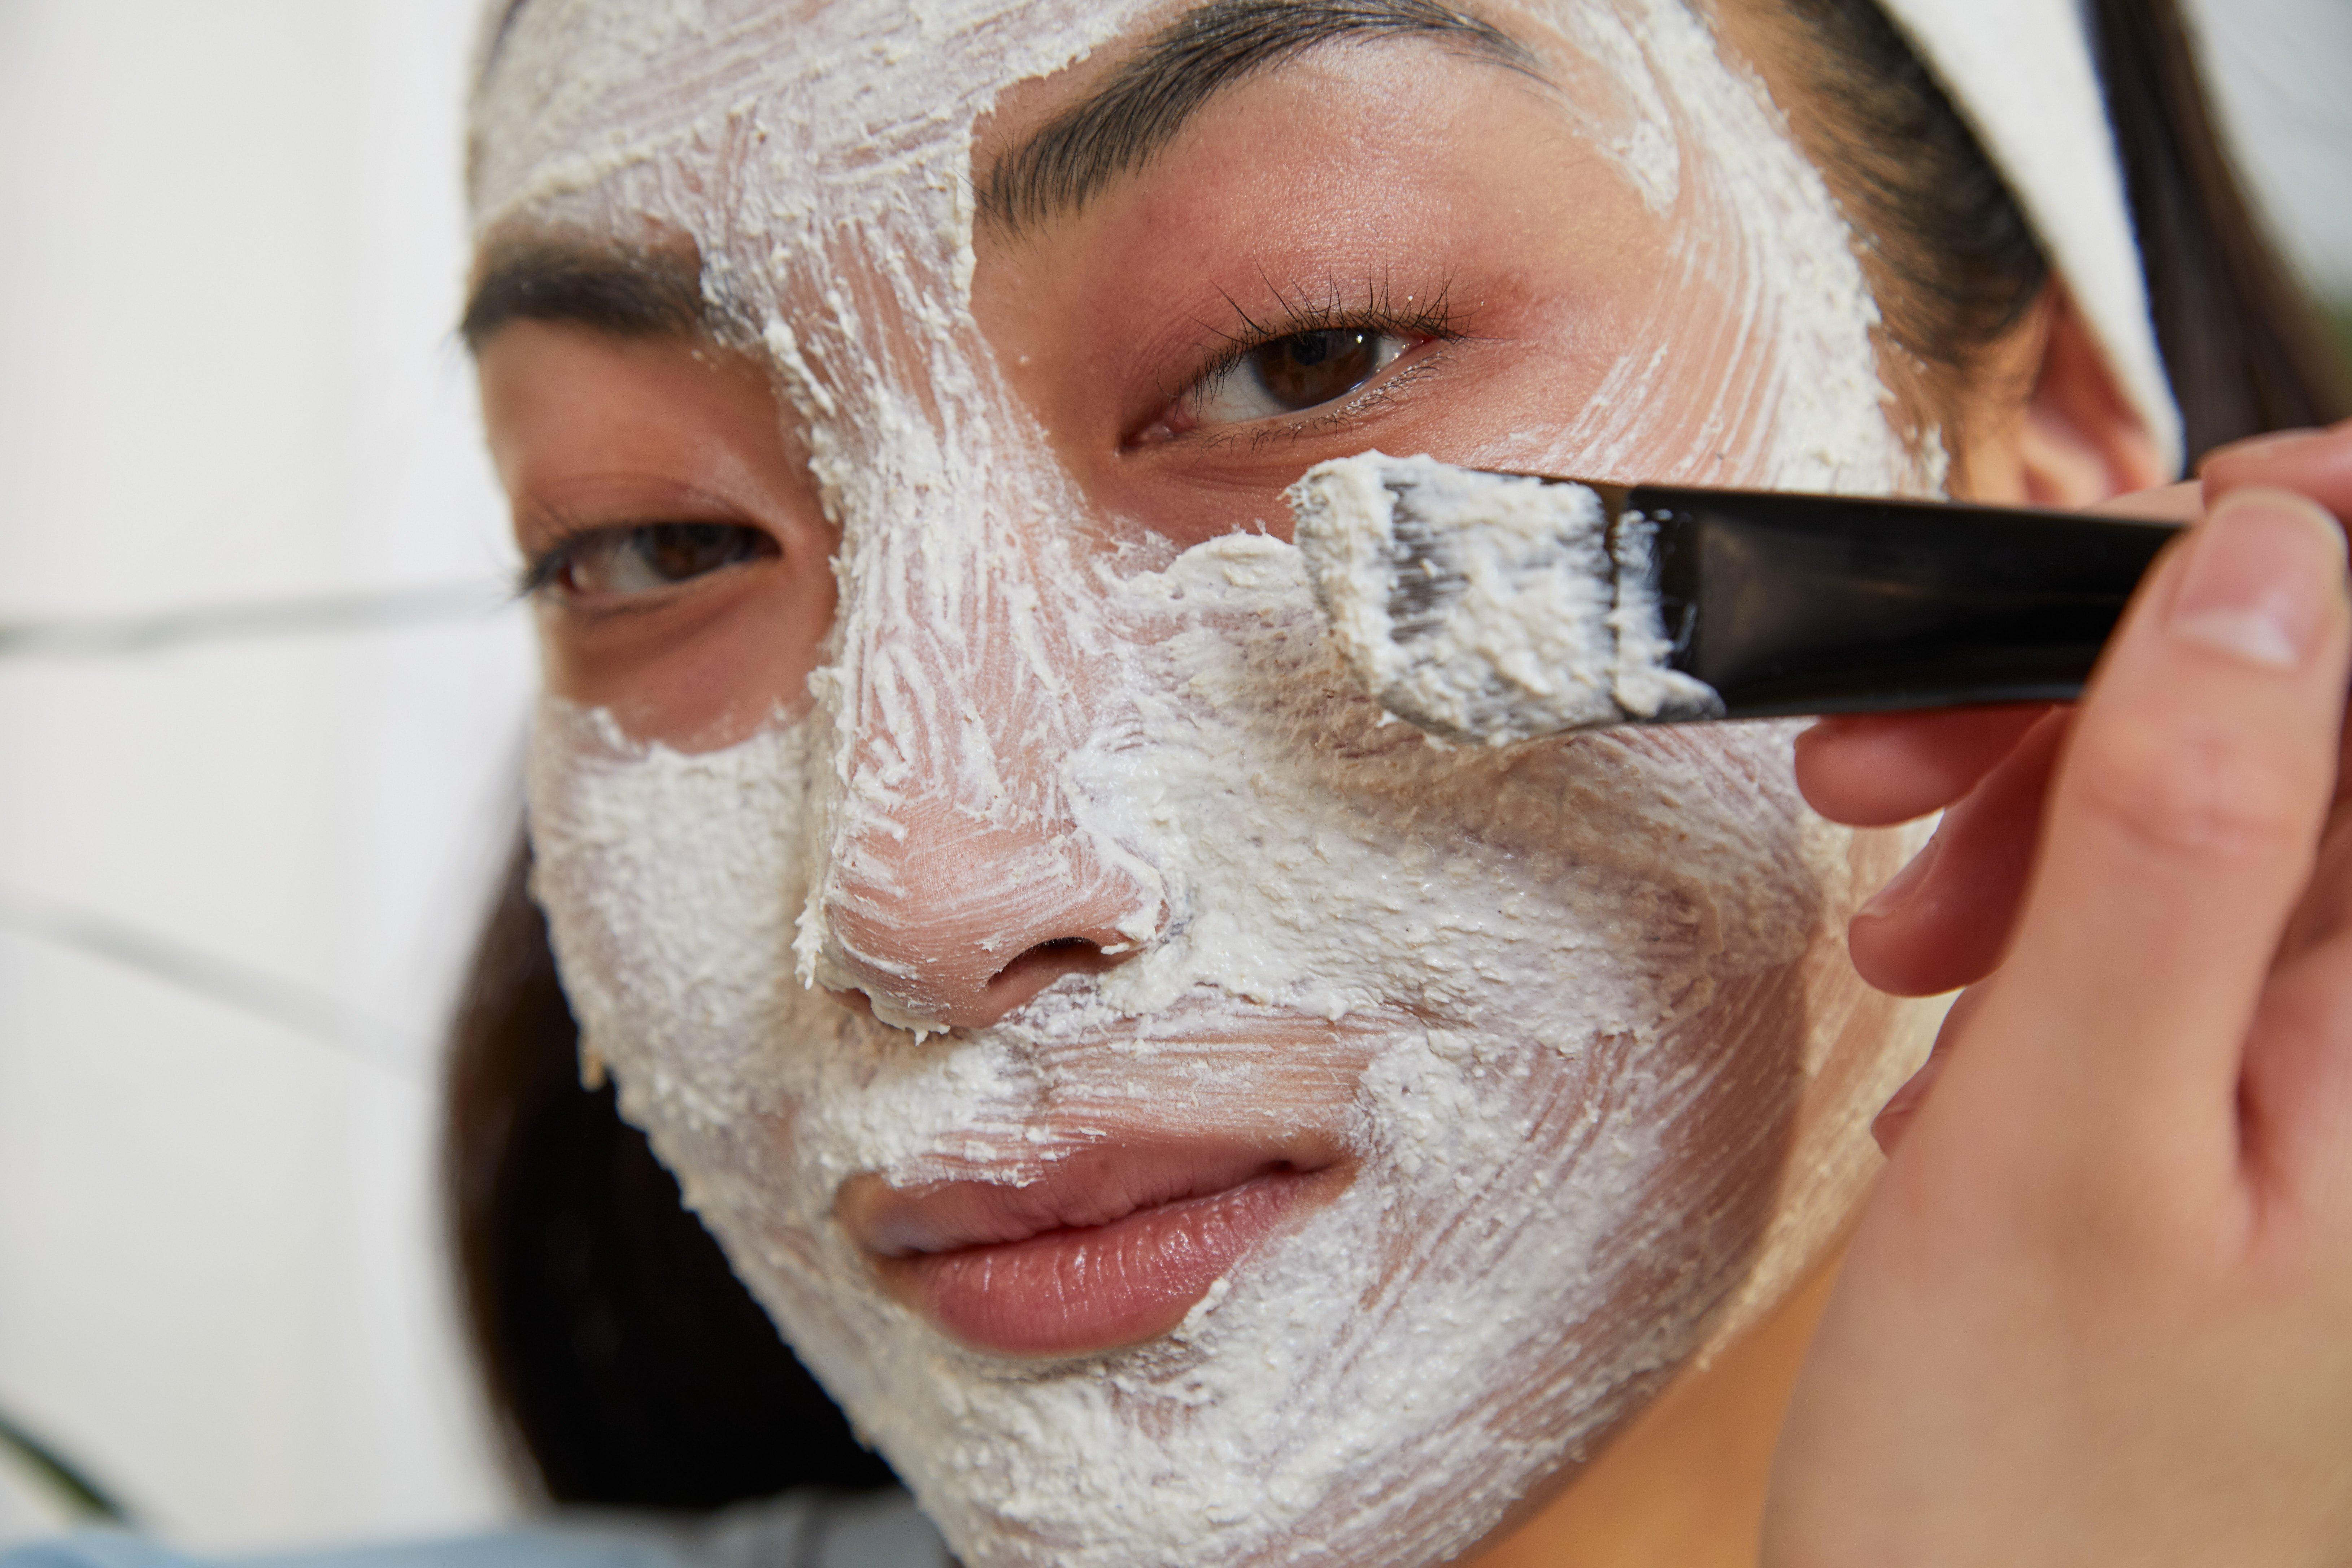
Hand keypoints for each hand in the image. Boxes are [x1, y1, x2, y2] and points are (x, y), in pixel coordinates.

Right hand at [1761, 420, 2351, 1564]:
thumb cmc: (2030, 1500)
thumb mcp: (2067, 1133)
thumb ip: (2183, 831)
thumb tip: (2271, 567)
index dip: (2328, 548)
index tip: (2144, 528)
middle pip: (2333, 736)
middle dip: (2110, 693)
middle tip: (1899, 766)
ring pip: (2249, 825)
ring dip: (2056, 814)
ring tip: (1900, 925)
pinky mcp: (2284, 1118)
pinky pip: (2205, 938)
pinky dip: (2063, 927)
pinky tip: (1962, 1012)